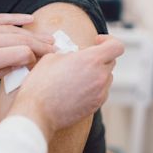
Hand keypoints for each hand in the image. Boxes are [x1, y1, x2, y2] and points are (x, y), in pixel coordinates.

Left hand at [0, 14, 55, 91]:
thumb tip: (17, 68)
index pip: (22, 54)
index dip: (36, 59)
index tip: (44, 65)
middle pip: (23, 40)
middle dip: (42, 45)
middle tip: (58, 50)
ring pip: (15, 29)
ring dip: (34, 34)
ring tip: (50, 39)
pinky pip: (1, 18)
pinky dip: (17, 18)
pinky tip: (30, 19)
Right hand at [6, 35, 124, 139]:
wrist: (37, 112)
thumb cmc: (40, 85)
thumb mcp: (51, 57)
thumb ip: (70, 53)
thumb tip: (74, 56)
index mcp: (91, 60)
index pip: (116, 46)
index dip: (108, 41)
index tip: (97, 42)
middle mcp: (100, 76)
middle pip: (111, 61)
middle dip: (99, 57)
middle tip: (81, 59)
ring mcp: (100, 93)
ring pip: (106, 77)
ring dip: (96, 73)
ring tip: (76, 75)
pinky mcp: (95, 106)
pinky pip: (101, 91)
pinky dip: (92, 87)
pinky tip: (75, 89)